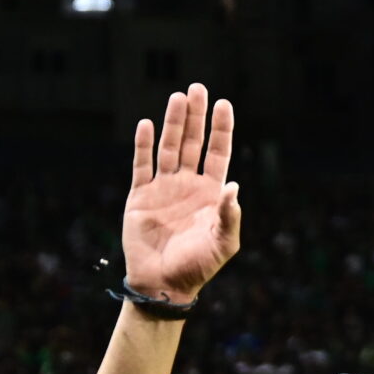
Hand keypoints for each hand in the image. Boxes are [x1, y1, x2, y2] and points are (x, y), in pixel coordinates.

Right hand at [122, 83, 239, 302]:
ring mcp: (163, 188)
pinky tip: (145, 124)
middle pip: (193, 142)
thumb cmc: (199, 267)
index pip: (218, 152)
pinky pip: (141, 166)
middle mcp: (187, 185)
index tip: (224, 103)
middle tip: (197, 88)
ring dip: (172, 123)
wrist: (164, 285)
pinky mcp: (139, 197)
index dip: (221, 128)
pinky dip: (142, 145)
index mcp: (211, 193)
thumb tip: (234, 185)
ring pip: (168, 147)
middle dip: (195, 116)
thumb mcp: (224, 243)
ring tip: (176, 97)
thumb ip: (230, 215)